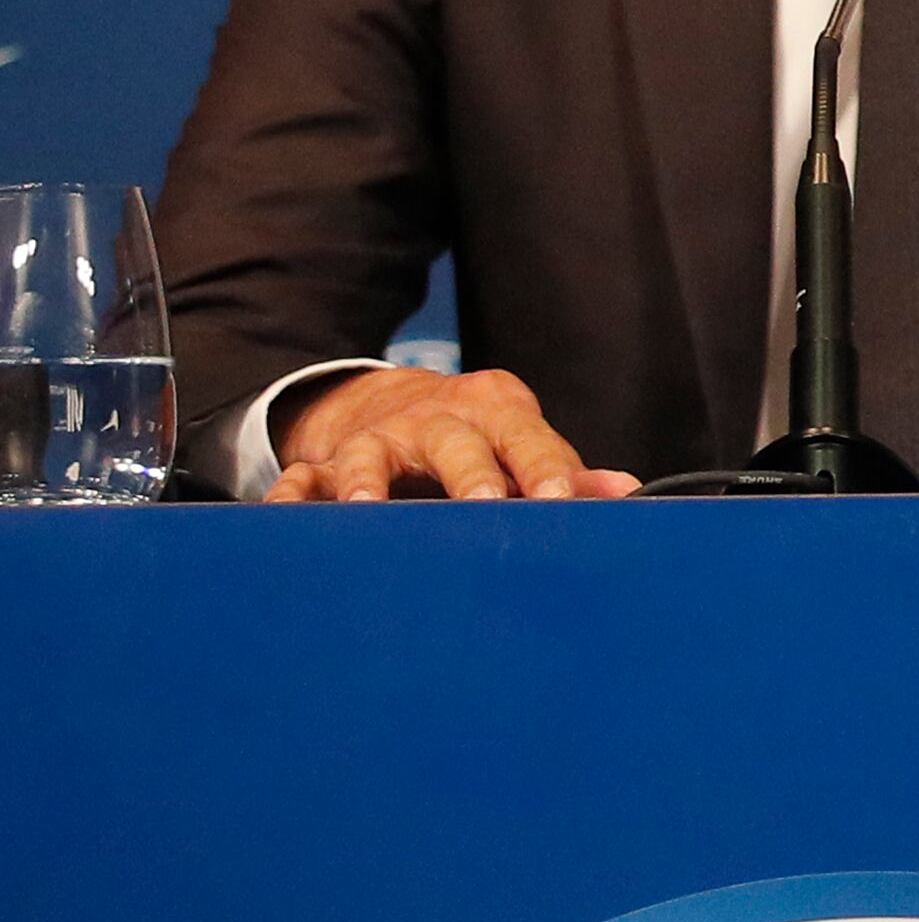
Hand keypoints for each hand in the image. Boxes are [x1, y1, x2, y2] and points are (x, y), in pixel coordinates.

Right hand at [268, 366, 639, 500]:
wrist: (390, 402)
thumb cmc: (476, 435)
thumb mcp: (522, 440)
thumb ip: (567, 470)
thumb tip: (630, 492)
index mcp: (496, 412)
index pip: (528, 439)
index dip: (547, 469)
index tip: (562, 501)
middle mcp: (436, 419)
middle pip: (454, 442)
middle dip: (469, 475)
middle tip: (484, 506)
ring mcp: (376, 438)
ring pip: (369, 453)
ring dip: (367, 479)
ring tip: (363, 507)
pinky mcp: (324, 461)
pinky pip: (302, 477)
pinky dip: (291, 497)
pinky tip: (284, 518)